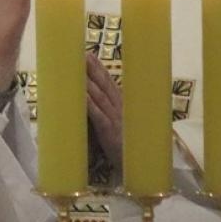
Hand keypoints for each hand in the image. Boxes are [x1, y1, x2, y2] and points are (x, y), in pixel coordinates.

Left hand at [85, 54, 122, 168]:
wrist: (141, 167)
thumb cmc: (129, 148)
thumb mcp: (122, 127)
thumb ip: (111, 114)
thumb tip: (95, 101)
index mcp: (123, 107)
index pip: (110, 85)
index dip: (100, 69)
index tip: (90, 54)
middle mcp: (120, 109)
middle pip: (105, 86)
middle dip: (94, 69)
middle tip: (82, 53)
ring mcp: (115, 120)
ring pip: (101, 97)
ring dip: (89, 82)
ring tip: (79, 68)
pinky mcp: (110, 132)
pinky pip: (98, 116)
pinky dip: (90, 104)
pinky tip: (82, 94)